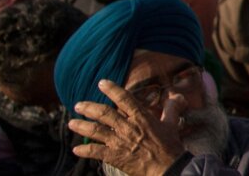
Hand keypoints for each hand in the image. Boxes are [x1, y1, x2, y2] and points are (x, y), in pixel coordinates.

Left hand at [69, 79, 186, 175]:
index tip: (101, 82)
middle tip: (78, 105)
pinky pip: (95, 152)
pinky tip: (76, 149)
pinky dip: (85, 150)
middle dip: (89, 107)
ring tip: (71, 123)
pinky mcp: (114, 156)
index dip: (111, 89)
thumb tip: (177, 96)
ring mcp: (119, 142)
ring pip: (95, 131)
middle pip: (104, 113)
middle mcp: (127, 127)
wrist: (166, 167)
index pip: (123, 98)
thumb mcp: (171, 124)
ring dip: (82, 126)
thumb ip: (171, 108)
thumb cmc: (170, 146)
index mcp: (140, 117)